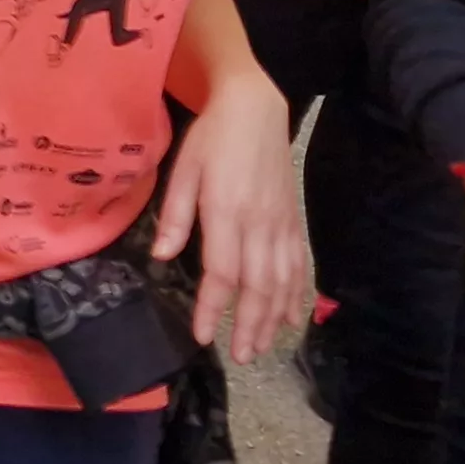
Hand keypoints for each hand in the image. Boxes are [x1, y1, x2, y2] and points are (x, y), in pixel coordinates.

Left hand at [154, 76, 310, 364]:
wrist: (257, 106)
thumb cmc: (213, 137)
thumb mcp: (183, 169)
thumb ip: (176, 215)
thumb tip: (165, 257)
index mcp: (228, 212)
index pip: (222, 272)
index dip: (213, 308)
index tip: (203, 336)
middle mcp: (260, 224)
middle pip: (258, 286)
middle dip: (249, 325)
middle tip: (240, 357)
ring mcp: (283, 224)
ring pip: (283, 281)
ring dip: (274, 318)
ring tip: (263, 347)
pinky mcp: (295, 220)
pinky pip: (300, 264)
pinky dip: (298, 294)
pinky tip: (293, 316)